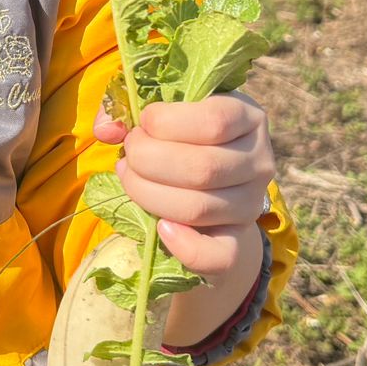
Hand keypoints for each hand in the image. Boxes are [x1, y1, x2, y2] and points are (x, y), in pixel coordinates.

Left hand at [93, 92, 273, 280]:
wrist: (208, 183)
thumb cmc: (180, 135)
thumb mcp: (165, 112)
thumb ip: (130, 110)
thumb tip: (107, 129)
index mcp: (247, 118)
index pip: (214, 121)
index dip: (165, 122)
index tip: (142, 124)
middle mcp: (259, 161)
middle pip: (203, 168)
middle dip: (147, 160)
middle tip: (128, 155)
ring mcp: (251, 204)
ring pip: (198, 207)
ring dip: (148, 194)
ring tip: (130, 179)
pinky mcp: (239, 242)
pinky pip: (219, 255)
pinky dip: (183, 246)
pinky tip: (160, 227)